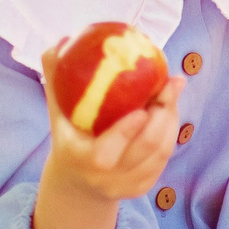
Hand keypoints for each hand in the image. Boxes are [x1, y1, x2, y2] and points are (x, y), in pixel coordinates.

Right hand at [38, 48, 181, 203]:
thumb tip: (60, 42)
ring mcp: (127, 185)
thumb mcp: (58, 113)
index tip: (144, 105)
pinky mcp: (143, 187)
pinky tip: (169, 110)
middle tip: (171, 83)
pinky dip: (171, 131)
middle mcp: (106, 178)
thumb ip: (56, 80)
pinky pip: (165, 156)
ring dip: (171, 117)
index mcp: (81, 159)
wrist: (77, 184)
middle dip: (164, 113)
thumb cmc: (68, 138)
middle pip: (145, 147)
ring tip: (172, 89)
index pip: (106, 151)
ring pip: (161, 150)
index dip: (127, 130)